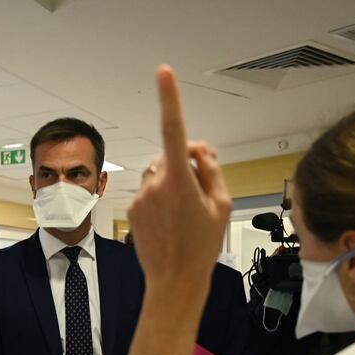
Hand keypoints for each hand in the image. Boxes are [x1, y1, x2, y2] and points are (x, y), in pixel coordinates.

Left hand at [129, 66, 232, 295]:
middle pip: (172, 155)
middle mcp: (156, 184)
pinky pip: (150, 190)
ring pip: (160, 172)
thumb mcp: (221, 205)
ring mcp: (141, 196)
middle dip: (187, 162)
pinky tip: (172, 220)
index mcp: (180, 181)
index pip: (174, 130)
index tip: (164, 73)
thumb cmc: (202, 247)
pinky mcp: (133, 207)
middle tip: (204, 189)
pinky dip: (162, 196)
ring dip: (174, 180)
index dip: (170, 99)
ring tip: (188, 211)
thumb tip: (198, 148)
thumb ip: (210, 169)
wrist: (175, 280)